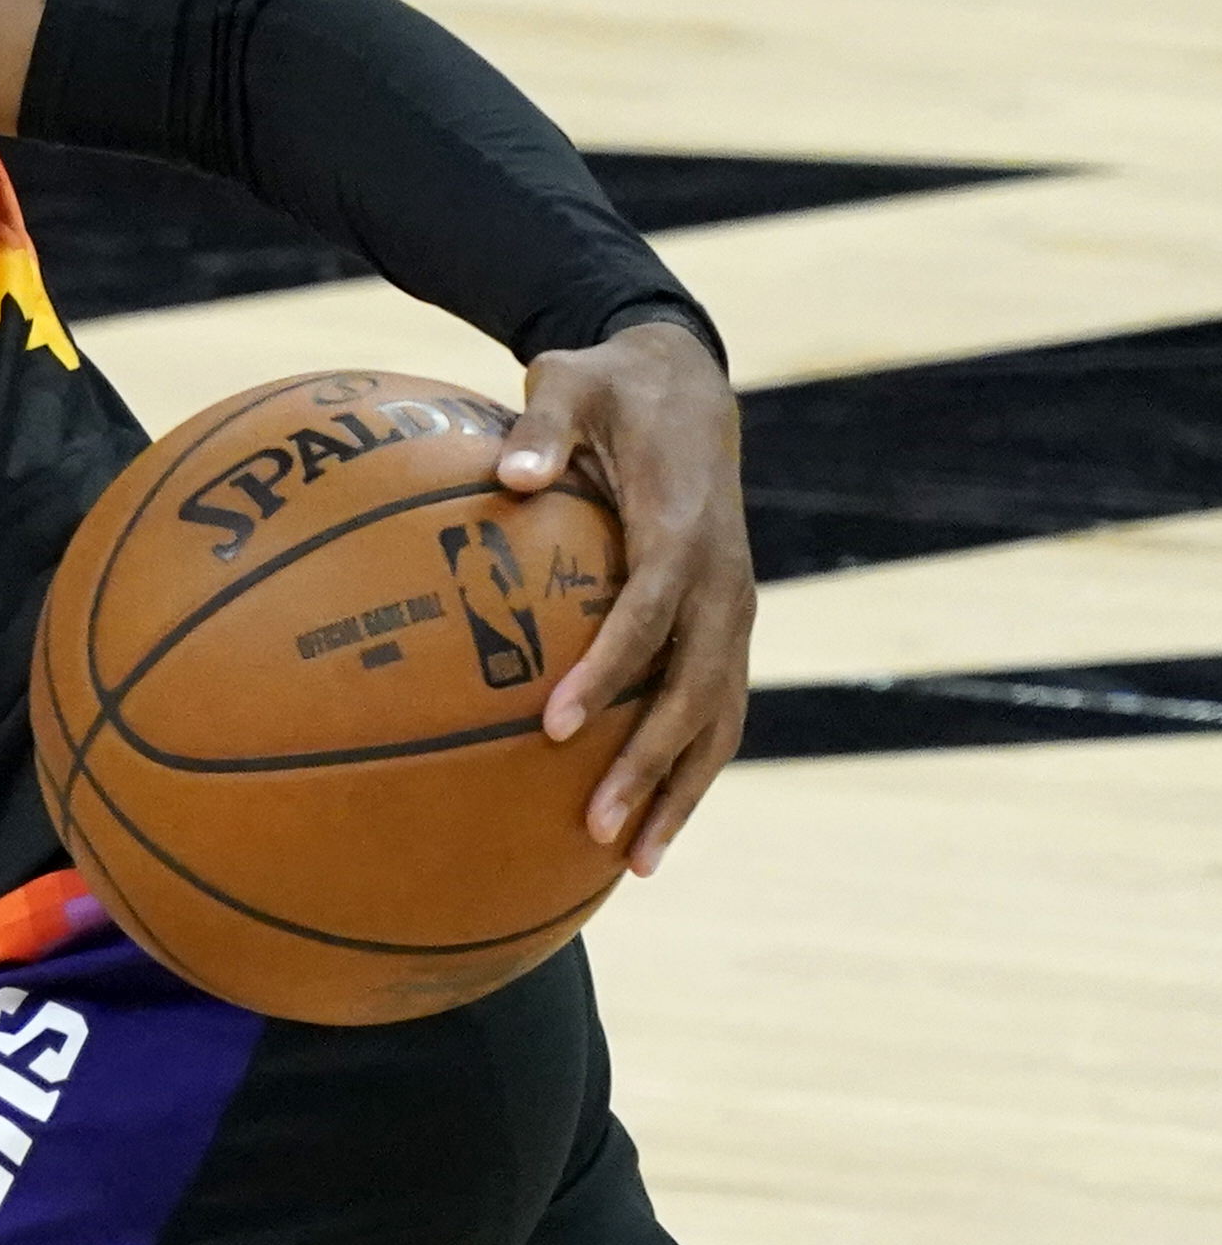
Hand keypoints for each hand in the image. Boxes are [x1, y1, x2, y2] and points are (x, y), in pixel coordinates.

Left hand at [503, 316, 751, 875]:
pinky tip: (649, 827)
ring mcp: (732, 610)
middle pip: (696, 689)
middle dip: (649, 762)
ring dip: (681, 790)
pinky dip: (691, 769)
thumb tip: (511, 472)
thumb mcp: (571, 380)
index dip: (609, 670)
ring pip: (719, 716)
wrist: (689, 381)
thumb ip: (544, 426)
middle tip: (595, 826)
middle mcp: (723, 583)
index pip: (650, 614)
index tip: (552, 721)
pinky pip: (715, 709)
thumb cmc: (611, 385)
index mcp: (685, 530)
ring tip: (636, 863)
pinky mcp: (724, 626)